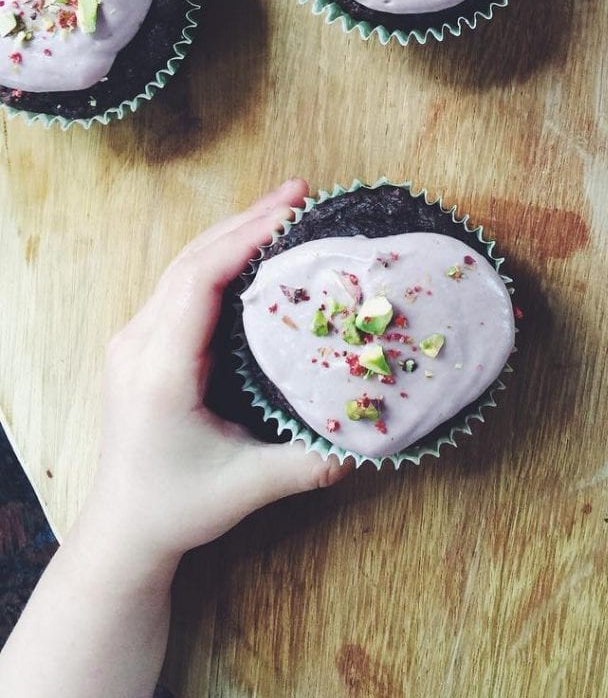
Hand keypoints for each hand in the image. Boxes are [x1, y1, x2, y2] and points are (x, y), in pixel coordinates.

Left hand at [85, 178, 348, 565]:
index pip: (198, 281)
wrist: (125, 526)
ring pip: (185, 265)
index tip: (290, 212)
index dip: (244, 239)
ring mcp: (136, 339)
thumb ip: (311, 462)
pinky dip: (221, 255)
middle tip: (300, 190)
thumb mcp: (250, 487)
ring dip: (233, 231)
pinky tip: (253, 245)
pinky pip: (183, 282)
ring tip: (284, 206)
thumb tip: (373, 439)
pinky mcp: (145, 342)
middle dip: (246, 220)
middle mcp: (140, 344)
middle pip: (192, 259)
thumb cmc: (180, 505)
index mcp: (161, 371)